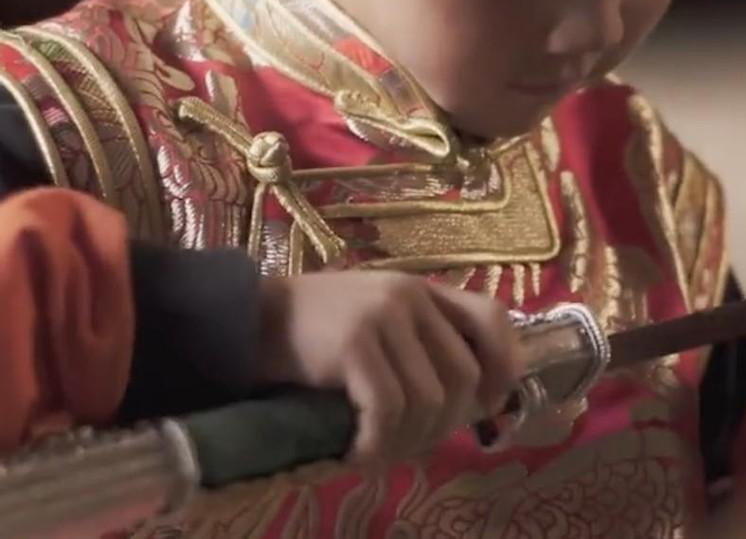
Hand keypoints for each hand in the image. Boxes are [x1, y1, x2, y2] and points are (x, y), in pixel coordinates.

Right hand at [255, 272, 522, 465]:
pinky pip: (388, 411)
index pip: (492, 318)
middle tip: (409, 446)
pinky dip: (375, 444)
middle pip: (462, 375)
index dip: (504, 365)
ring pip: (427, 401)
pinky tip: (354, 455)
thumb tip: (474, 403)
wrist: (242, 322)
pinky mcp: (355, 344)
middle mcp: (410, 295)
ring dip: (404, 443)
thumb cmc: (311, 335)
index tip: (488, 405)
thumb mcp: (376, 325)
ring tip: (375, 455)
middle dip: (444, 425)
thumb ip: (419, 346)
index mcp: (421, 290)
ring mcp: (383, 316)